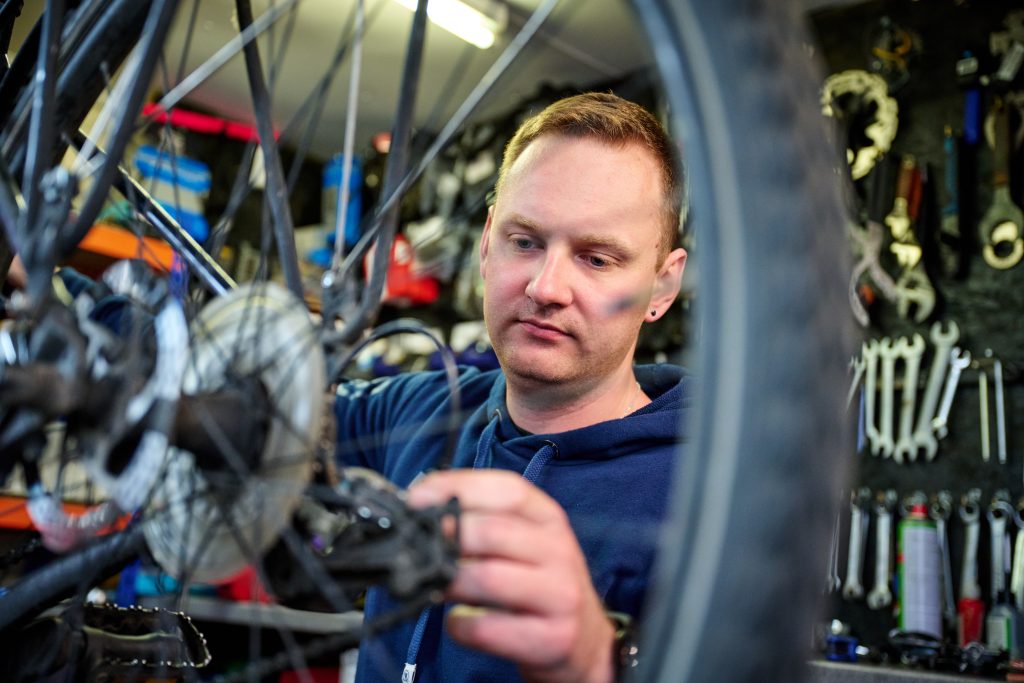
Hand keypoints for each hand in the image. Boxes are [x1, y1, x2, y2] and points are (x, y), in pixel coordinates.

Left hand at [408, 469, 614, 682]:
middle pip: (492, 532)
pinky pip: (488, 629)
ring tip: (436, 585)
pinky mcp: (552, 639)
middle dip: (445, 538)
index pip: (507, 489)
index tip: (416, 498)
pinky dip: (460, 625)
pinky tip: (459, 622)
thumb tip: (422, 509)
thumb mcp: (524, 541)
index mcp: (549, 518)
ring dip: (448, 582)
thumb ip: (483, 520)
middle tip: (417, 549)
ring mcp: (559, 596)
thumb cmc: (539, 582)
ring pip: (487, 579)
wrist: (585, 640)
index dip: (458, 487)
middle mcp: (559, 551)